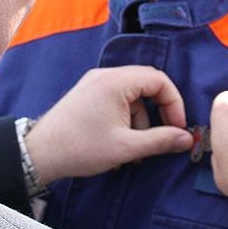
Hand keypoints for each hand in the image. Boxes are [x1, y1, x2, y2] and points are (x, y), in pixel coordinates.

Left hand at [25, 66, 193, 184]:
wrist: (40, 153)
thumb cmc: (80, 148)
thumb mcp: (126, 147)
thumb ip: (160, 140)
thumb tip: (187, 138)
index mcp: (116, 81)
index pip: (159, 80)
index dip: (174, 103)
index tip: (178, 128)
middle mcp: (105, 75)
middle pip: (146, 84)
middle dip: (160, 111)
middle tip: (165, 135)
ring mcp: (95, 82)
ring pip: (132, 94)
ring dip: (142, 119)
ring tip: (136, 148)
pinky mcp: (88, 93)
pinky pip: (117, 98)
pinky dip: (126, 117)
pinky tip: (121, 142)